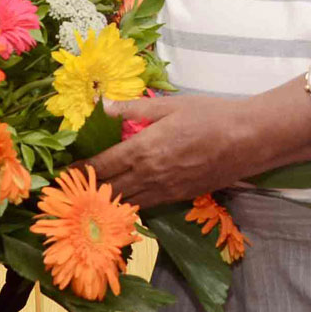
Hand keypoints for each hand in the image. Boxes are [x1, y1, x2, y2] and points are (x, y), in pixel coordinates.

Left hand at [82, 94, 249, 208]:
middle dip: (88, 190)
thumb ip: (134, 109)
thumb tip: (103, 105)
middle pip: (110, 188)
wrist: (247, 140)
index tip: (63, 173)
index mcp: (143, 148)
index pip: (103, 165)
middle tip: (69, 192)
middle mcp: (150, 175)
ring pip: (127, 202)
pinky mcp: (180, 198)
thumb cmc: (208, 115)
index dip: (81, 170)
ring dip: (106, 202)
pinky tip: (121, 204)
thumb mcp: (169, 105)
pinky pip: (147, 206)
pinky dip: (130, 206)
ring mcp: (165, 190)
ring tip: (87, 202)